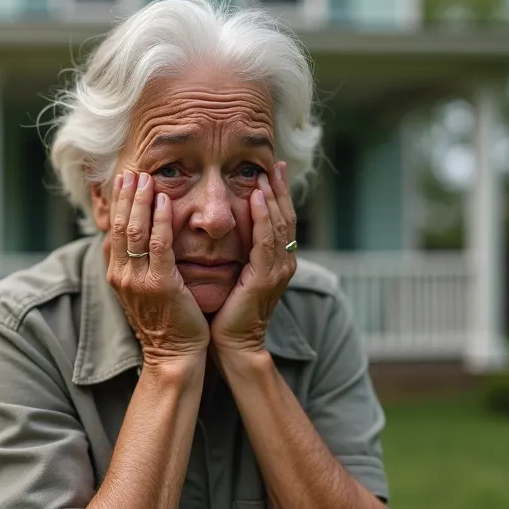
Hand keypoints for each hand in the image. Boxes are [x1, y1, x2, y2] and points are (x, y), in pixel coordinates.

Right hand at [107, 170, 209, 367]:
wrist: (174, 355)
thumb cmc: (166, 322)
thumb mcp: (143, 290)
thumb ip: (137, 264)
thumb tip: (132, 240)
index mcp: (117, 274)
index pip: (112, 230)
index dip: (116, 202)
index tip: (123, 179)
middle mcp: (122, 275)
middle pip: (119, 225)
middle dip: (125, 195)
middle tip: (132, 170)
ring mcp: (138, 280)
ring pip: (134, 231)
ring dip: (140, 201)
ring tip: (146, 177)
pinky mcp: (160, 285)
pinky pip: (158, 245)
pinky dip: (160, 220)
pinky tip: (165, 200)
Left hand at [210, 162, 296, 354]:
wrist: (232, 345)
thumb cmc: (227, 312)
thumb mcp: (235, 274)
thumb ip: (236, 251)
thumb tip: (223, 226)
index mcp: (276, 261)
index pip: (280, 219)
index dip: (278, 194)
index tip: (271, 169)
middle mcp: (283, 263)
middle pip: (285, 217)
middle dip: (280, 189)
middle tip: (274, 163)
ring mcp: (277, 271)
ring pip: (278, 225)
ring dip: (272, 197)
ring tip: (265, 173)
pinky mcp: (265, 278)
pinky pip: (266, 241)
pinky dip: (262, 218)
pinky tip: (256, 198)